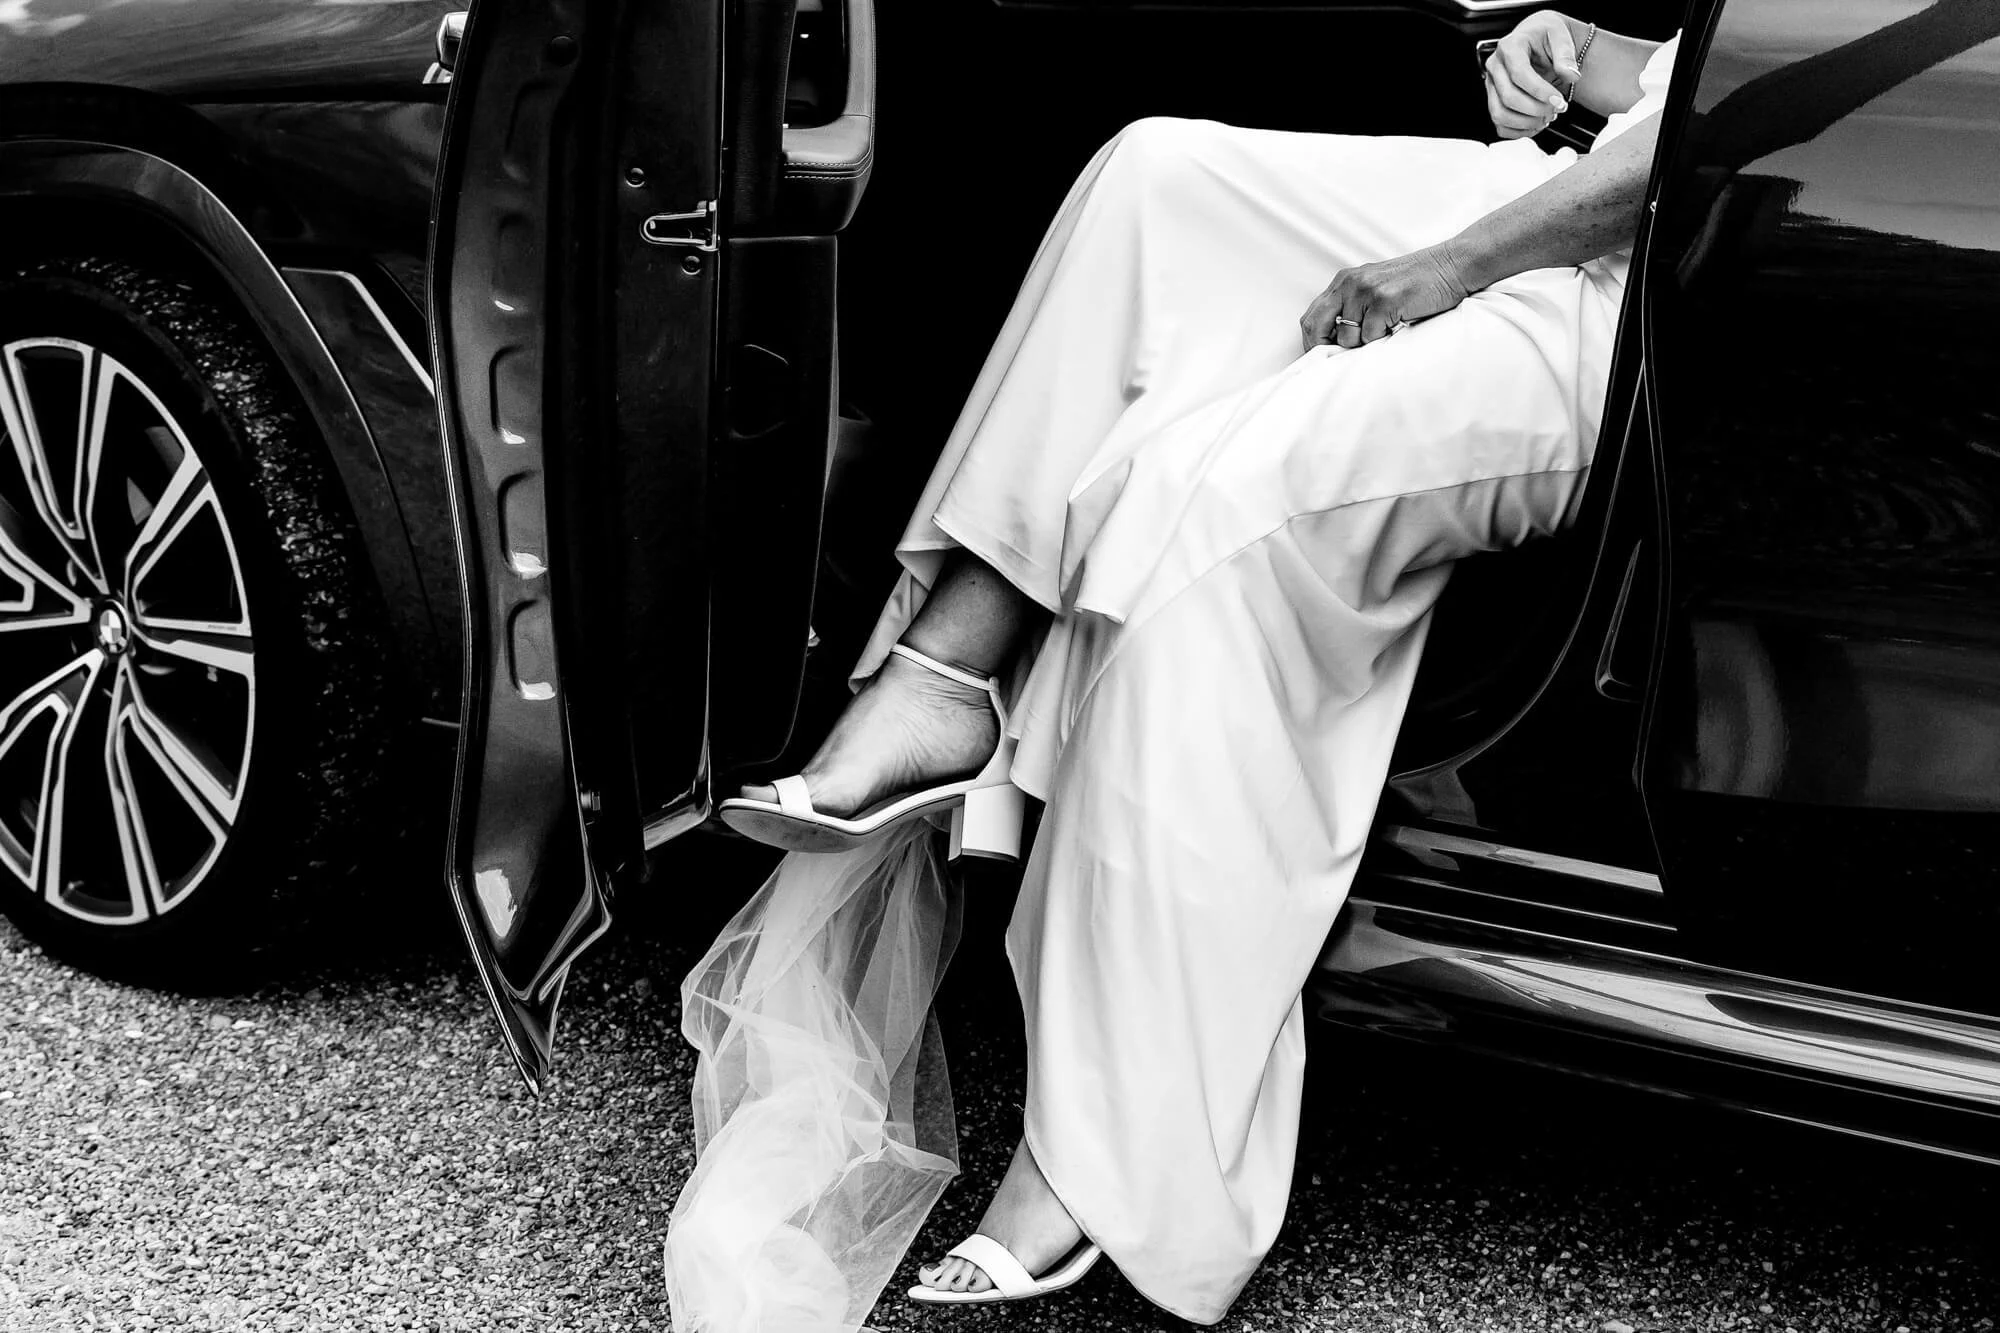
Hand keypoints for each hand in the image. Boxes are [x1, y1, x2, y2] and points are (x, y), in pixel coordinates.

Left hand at [1299, 245, 1469, 351]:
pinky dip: (1382, 340)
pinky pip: (1370, 336)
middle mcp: (1349, 283)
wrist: (1451, 266)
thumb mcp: (1375, 290)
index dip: (1312, 342)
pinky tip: (1397, 326)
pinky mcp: (1384, 301)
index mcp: (1344, 281)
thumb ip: (1353, 309)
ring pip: (1346, 337)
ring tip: (1384, 332)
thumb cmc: (1417, 284)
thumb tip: (1335, 343)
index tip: (1324, 358)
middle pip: (1315, 326)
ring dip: (1363, 345)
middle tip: (1340, 361)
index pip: (1310, 317)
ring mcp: (1365, 291)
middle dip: (1324, 349)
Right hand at [1486, 10, 1581, 138]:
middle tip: (1558, 109)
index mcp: (1510, 47)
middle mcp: (1495, 66)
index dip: (1540, 92)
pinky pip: (1500, 124)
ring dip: (1526, 122)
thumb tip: (1571, 73)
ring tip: (1548, 117)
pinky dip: (1519, 131)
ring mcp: (1492, 85)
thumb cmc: (1545, 35)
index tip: (1558, 100)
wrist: (1538, 39)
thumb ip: (1566, 54)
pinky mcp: (1494, 100)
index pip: (1519, 74)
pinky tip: (1537, 124)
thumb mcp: (1560, 34)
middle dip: (1536, 109)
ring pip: (1500, 114)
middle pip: (1509, 97)